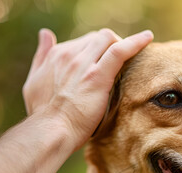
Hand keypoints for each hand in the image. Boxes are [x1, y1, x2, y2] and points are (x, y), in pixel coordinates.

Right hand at [22, 28, 152, 148]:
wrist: (53, 130)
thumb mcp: (34, 81)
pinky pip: (119, 51)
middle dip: (113, 44)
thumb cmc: (44, 113)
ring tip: (134, 57)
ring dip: (123, 44)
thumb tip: (46, 33)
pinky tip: (147, 38)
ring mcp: (83, 63)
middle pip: (99, 37)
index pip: (86, 41)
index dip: (101, 48)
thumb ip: (42, 56)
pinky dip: (135, 42)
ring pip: (108, 39)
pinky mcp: (97, 75)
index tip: (109, 60)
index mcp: (57, 55)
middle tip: (124, 62)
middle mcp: (69, 54)